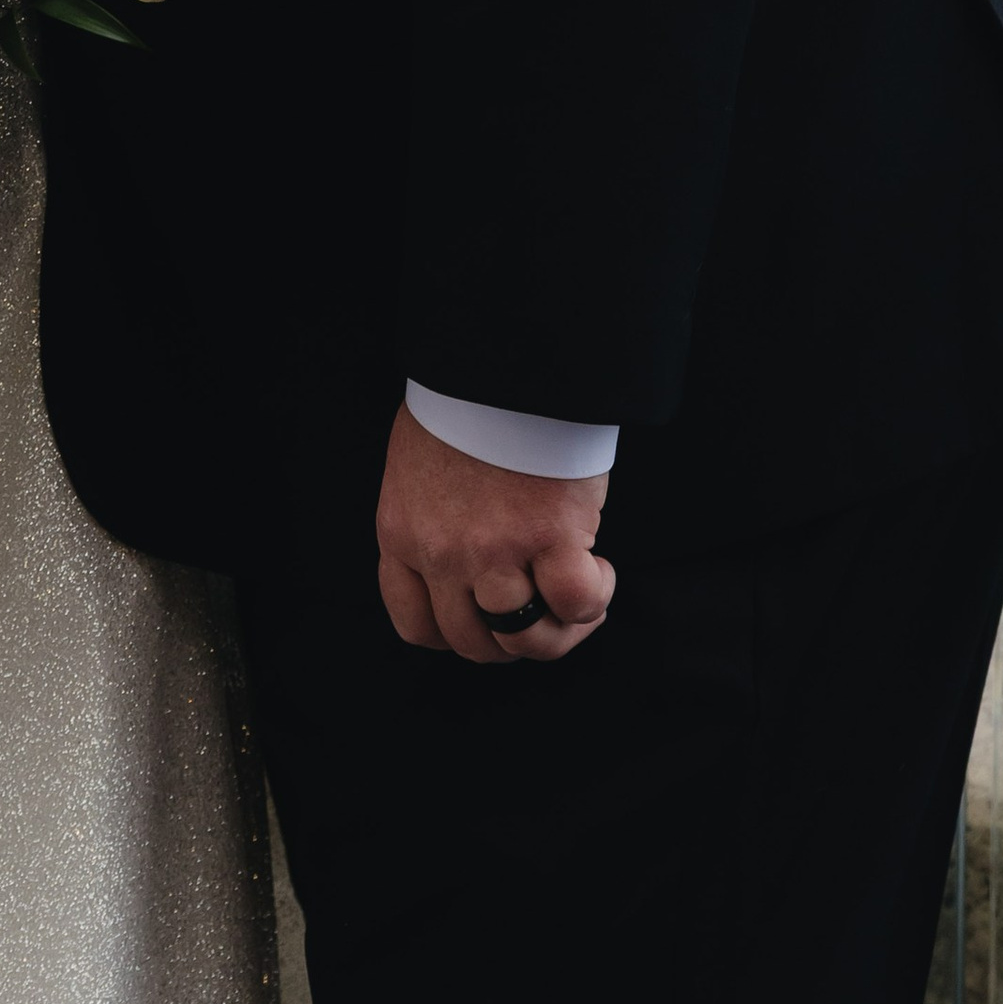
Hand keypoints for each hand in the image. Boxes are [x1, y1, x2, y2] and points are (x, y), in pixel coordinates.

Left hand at [376, 398, 615, 665]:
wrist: (500, 360)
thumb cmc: (465, 401)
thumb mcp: (417, 466)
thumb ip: (431, 519)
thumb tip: (464, 563)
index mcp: (402, 535)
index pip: (419, 626)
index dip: (459, 634)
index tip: (488, 616)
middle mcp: (442, 554)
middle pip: (474, 643)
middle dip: (513, 638)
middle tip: (543, 605)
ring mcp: (495, 550)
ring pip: (524, 640)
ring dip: (559, 629)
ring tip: (578, 593)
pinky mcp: (549, 536)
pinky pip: (574, 604)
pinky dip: (592, 601)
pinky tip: (599, 570)